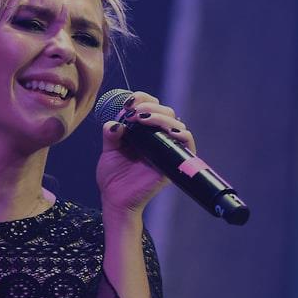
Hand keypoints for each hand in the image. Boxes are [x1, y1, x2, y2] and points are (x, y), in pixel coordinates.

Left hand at [96, 91, 196, 216]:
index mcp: (143, 132)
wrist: (116, 199)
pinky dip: (181, 134)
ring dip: (160, 117)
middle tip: (133, 113)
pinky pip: (187, 143)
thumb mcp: (109, 150)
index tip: (127, 103)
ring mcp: (167, 149)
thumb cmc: (113, 177)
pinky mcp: (175, 162)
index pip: (151, 106)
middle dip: (150, 106)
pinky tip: (168, 131)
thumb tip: (115, 122)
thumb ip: (111, 134)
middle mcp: (158, 138)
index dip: (142, 99)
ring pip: (176, 123)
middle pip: (166, 111)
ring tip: (142, 119)